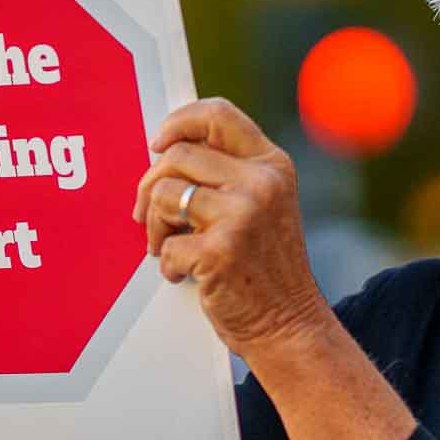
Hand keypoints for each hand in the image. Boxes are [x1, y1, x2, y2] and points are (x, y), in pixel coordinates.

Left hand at [132, 97, 327, 358]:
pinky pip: (166, 244)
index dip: (177, 121)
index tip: (157, 143)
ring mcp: (242, 215)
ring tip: (168, 246)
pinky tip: (185, 273)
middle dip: (151, 185)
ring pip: (164, 193)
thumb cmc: (267, 267)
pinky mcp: (220, 251)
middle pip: (178, 154)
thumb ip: (228, 173)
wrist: (290, 324)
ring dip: (155, 225)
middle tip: (149, 214)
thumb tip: (164, 152)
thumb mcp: (264, 204)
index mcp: (272, 165)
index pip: (217, 114)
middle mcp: (261, 183)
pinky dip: (167, 264)